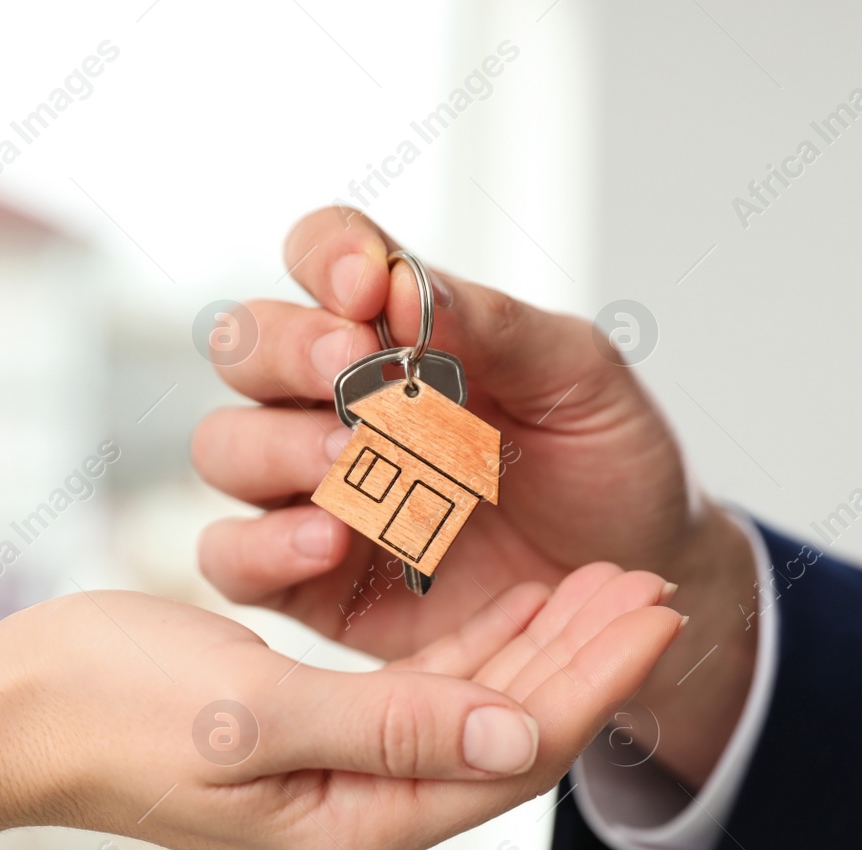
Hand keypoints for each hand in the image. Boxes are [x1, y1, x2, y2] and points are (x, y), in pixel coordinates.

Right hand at [0, 564, 680, 849]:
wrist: (12, 716)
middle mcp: (362, 815)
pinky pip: (423, 694)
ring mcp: (341, 780)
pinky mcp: (318, 739)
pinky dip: (474, 645)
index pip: (512, 754)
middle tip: (650, 581)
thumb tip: (519, 737)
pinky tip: (516, 596)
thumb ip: (392, 726)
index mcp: (355, 825)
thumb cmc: (112, 710)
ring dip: (539, 645)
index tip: (657, 607)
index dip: (592, 681)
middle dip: (583, 659)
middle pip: (508, 734)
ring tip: (605, 580)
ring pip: (474, 710)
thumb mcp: (255, 715)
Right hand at [192, 208, 759, 786]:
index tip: (365, 284)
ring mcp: (314, 490)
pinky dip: (264, 546)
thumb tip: (405, 289)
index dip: (326, 255)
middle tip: (349, 368)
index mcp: (396, 330)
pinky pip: (235, 558)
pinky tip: (331, 540)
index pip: (323, 258)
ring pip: (226, 447)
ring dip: (278, 446)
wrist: (635, 580)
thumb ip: (495, 329)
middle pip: (247, 346)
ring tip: (355, 461)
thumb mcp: (580, 380)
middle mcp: (334, 401)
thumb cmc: (607, 467)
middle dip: (288, 348)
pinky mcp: (310, 582)